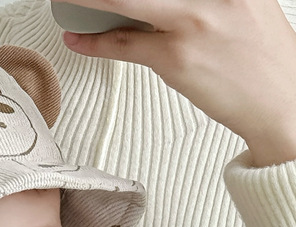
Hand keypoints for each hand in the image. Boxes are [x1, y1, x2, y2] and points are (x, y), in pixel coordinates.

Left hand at [52, 0, 295, 164]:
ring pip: (125, 0)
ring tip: (68, 0)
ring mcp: (192, 20)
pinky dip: (95, 40)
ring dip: (90, 1)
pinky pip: (124, 44)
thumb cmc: (261, 58)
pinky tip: (77, 37)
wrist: (281, 102)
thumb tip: (158, 6)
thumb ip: (207, 0)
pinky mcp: (175, 56)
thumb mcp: (246, 6)